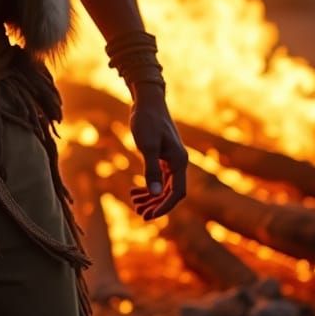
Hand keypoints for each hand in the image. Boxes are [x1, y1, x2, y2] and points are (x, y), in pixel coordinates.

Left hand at [127, 84, 187, 220]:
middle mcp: (178, 162)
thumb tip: (154, 194)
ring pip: (164, 186)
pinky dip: (148, 185)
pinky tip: (135, 190)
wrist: (146, 100)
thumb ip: (151, 170)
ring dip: (151, 197)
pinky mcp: (162, 154)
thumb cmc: (146, 121)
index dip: (164, 207)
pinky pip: (158, 177)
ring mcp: (171, 158)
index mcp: (179, 161)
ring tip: (135, 204)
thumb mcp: (147, 146)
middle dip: (156, 204)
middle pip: (171, 192)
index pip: (176, 193)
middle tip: (140, 214)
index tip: (149, 215)